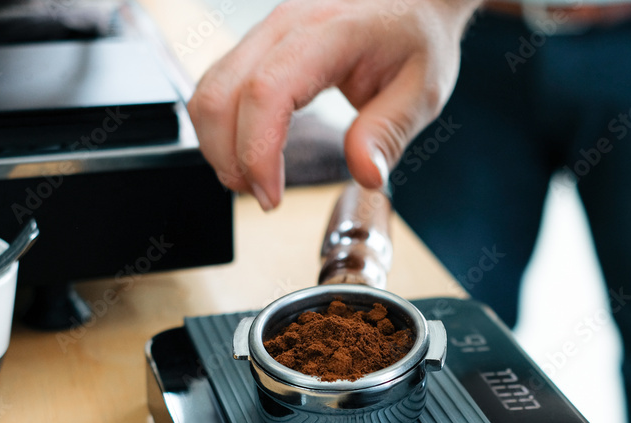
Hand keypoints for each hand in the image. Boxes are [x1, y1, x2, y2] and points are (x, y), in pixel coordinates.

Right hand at [187, 0, 479, 209]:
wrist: (412, 1)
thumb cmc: (417, 36)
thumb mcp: (422, 90)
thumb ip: (389, 133)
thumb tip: (365, 175)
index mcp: (328, 33)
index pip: (265, 92)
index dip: (256, 152)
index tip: (272, 196)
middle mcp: (284, 27)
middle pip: (220, 96)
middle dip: (231, 158)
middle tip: (266, 196)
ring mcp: (264, 34)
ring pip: (208, 92)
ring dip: (219, 147)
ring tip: (256, 180)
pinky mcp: (256, 47)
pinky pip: (216, 87)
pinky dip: (221, 129)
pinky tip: (249, 154)